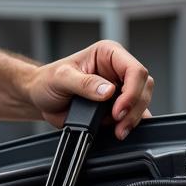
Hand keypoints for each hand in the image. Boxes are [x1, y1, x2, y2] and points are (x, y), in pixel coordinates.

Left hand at [27, 40, 152, 138]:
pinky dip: (131, 125)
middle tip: (118, 122)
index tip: (118, 109)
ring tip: (118, 130)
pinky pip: (135, 115)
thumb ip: (84, 83)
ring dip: (133, 118)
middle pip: (144, 87)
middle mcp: (117, 69)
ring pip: (142, 102)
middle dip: (134, 107)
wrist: (40, 98)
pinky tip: (120, 131)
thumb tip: (108, 90)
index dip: (132, 91)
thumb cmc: (48, 81)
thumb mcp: (61, 78)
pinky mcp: (117, 105)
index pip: (134, 69)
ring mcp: (119, 88)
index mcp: (107, 54)